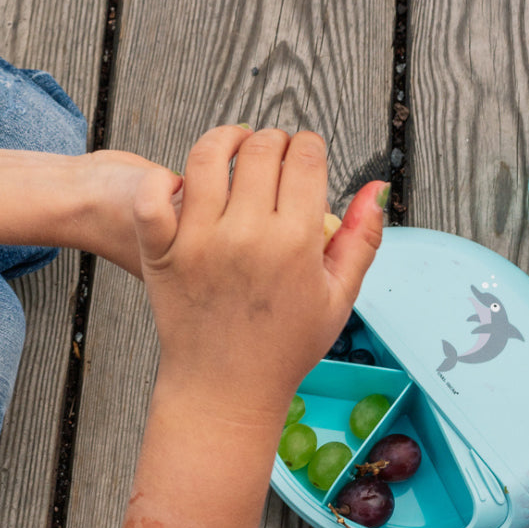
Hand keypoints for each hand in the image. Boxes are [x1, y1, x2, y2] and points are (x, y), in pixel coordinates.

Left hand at [133, 126, 385, 425]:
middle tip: (273, 153)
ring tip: (233, 146)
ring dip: (224, 140)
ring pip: (207, 157)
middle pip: (260, 150)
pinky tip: (183, 182)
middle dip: (273, 140)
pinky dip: (162, 180)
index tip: (305, 154)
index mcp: (295, 243)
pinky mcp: (160, 253)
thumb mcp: (338, 296)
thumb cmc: (284, 347)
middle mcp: (246, 236)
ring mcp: (198, 242)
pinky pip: (150, 197)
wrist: (225, 388)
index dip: (309, 145)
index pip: (305, 157)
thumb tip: (378, 185)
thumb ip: (362, 237)